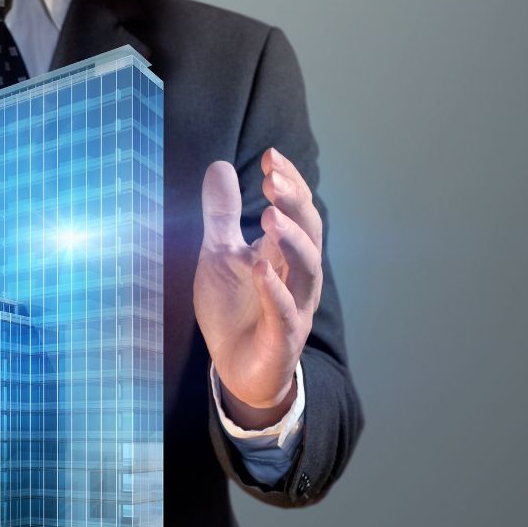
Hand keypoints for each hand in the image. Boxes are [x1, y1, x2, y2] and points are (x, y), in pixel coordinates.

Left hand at [194, 148, 322, 428]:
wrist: (236, 368)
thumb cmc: (234, 308)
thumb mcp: (218, 254)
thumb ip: (221, 215)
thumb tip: (219, 166)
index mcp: (284, 253)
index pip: (297, 211)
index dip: (289, 184)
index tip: (271, 158)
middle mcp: (297, 276)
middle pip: (309, 233)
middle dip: (295, 204)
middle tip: (275, 178)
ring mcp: (294, 306)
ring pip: (307, 269)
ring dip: (291, 241)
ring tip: (272, 214)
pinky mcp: (283, 337)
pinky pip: (285, 311)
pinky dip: (274, 288)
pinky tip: (260, 267)